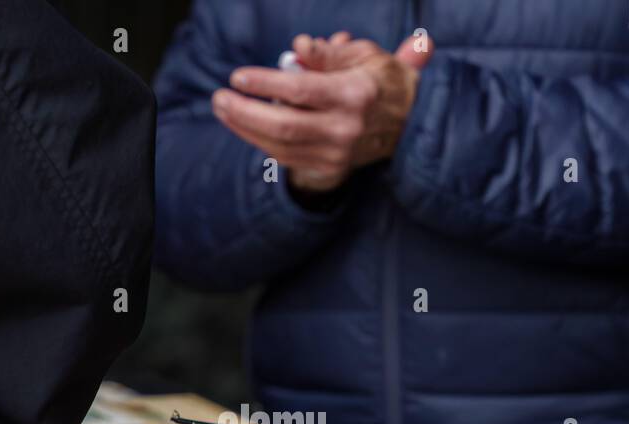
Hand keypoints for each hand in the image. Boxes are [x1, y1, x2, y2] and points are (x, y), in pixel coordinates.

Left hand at [212, 31, 434, 192]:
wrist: (409, 124)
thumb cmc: (379, 80)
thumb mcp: (361, 55)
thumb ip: (326, 53)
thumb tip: (297, 49)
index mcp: (356, 94)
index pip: (301, 91)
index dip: (265, 84)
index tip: (238, 76)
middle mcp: (346, 128)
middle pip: (285, 126)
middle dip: (245, 112)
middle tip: (219, 98)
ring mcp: (338, 153)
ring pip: (281, 146)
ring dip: (246, 128)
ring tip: (224, 109)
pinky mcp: (331, 169)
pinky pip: (287, 157)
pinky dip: (261, 141)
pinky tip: (245, 125)